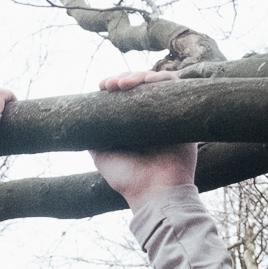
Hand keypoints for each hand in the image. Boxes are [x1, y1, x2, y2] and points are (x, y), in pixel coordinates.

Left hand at [89, 70, 197, 208]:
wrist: (154, 192)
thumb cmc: (127, 179)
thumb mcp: (102, 156)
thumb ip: (95, 137)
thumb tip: (82, 120)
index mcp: (135, 125)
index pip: (127, 95)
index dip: (115, 85)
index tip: (102, 86)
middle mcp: (152, 117)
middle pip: (142, 85)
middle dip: (124, 78)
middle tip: (110, 85)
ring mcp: (168, 114)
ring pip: (157, 82)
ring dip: (138, 76)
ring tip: (122, 84)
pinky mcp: (185, 113)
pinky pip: (177, 86)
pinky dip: (160, 79)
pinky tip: (145, 82)